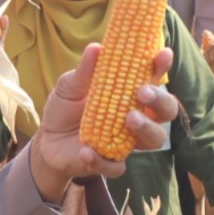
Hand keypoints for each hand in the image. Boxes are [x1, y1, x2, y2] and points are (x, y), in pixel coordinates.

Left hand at [26, 43, 177, 200]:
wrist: (47, 140)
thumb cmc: (65, 108)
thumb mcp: (70, 86)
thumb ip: (85, 71)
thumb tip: (95, 48)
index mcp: (129, 92)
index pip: (153, 77)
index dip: (161, 66)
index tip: (163, 54)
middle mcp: (136, 116)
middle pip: (166, 111)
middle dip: (160, 100)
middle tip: (143, 93)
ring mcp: (127, 141)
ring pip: (155, 139)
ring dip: (146, 129)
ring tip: (129, 119)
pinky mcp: (112, 162)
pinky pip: (118, 166)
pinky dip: (102, 160)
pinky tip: (86, 151)